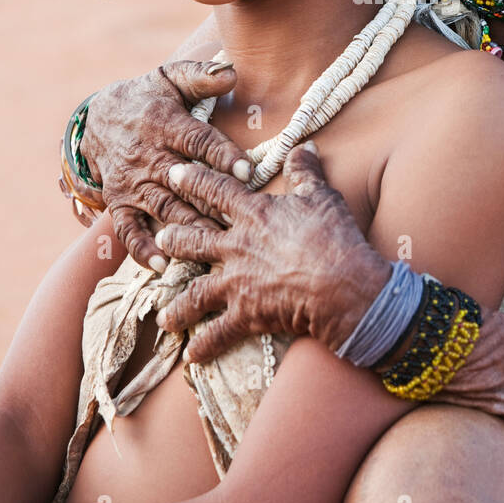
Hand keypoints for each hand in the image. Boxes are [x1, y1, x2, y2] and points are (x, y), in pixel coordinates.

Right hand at [82, 60, 251, 267]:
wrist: (96, 117)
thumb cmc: (147, 98)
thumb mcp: (170, 78)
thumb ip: (200, 76)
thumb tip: (232, 73)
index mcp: (164, 123)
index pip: (199, 141)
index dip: (224, 157)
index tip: (249, 174)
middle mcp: (148, 156)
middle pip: (185, 183)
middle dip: (213, 202)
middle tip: (242, 222)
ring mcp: (132, 182)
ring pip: (165, 208)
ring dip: (189, 229)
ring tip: (216, 247)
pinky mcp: (118, 202)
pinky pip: (128, 229)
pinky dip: (142, 250)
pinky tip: (162, 266)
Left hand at [154, 142, 389, 360]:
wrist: (342, 285)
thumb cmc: (333, 238)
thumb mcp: (322, 196)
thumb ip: (306, 171)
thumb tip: (306, 146)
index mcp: (253, 215)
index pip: (216, 191)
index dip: (194, 180)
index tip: (174, 173)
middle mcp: (236, 247)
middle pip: (194, 240)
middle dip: (174, 240)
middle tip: (161, 239)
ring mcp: (236, 282)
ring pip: (195, 291)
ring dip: (177, 304)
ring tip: (164, 314)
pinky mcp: (245, 314)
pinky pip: (218, 333)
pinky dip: (204, 346)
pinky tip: (191, 356)